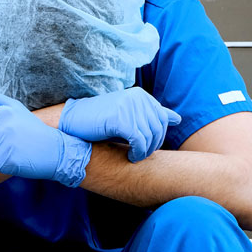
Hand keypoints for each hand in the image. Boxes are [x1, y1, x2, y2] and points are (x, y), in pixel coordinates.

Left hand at [0, 88, 91, 187]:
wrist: (56, 151)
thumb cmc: (32, 129)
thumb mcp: (14, 107)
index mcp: (2, 111)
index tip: (4, 132)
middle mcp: (1, 125)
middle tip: (9, 144)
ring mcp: (3, 142)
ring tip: (8, 153)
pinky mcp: (5, 160)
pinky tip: (5, 163)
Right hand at [58, 87, 181, 162]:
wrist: (73, 121)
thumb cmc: (101, 121)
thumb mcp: (129, 115)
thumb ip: (152, 115)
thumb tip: (178, 118)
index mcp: (141, 95)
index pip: (162, 120)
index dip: (157, 138)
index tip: (146, 147)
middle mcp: (137, 98)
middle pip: (158, 129)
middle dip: (152, 146)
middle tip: (140, 155)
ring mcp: (129, 107)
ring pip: (149, 137)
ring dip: (144, 152)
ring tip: (134, 157)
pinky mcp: (120, 119)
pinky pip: (139, 141)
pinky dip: (137, 153)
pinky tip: (130, 157)